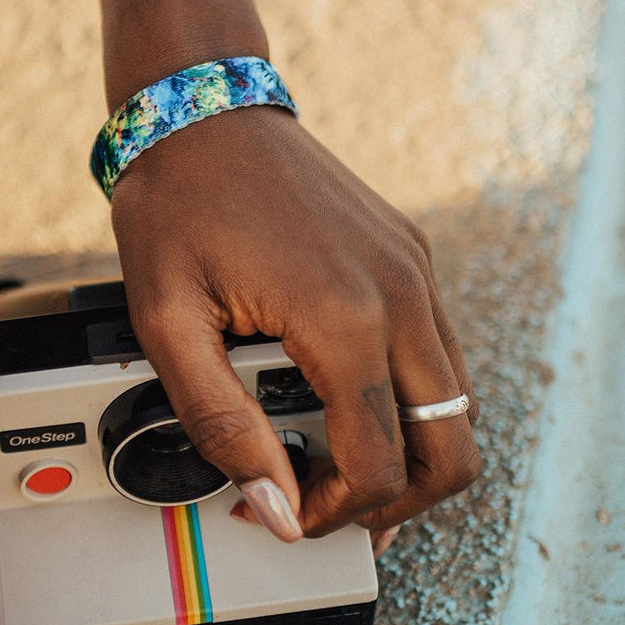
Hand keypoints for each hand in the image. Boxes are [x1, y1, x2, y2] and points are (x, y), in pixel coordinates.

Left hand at [111, 105, 480, 541]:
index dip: (332, 511)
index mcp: (343, 316)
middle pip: (450, 444)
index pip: (378, 463)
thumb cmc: (177, 204)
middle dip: (399, 500)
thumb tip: (275, 500)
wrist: (203, 113)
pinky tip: (349, 395)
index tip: (283, 508)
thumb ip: (220, 421)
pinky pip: (436, 350)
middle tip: (335, 505)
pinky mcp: (409, 255)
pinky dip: (407, 396)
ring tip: (341, 461)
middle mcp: (401, 293)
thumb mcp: (167, 320)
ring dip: (410, 450)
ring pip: (456, 401)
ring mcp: (414, 270)